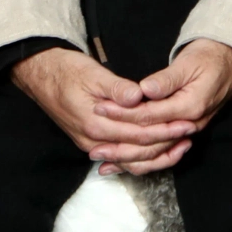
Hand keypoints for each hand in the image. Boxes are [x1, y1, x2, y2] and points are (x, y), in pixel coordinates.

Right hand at [12, 46, 197, 175]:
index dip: (164, 129)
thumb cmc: (66, 71)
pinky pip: (121, 157)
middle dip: (166, 144)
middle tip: (190, 133)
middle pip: (137, 151)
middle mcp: (93, 140)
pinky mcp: (93, 142)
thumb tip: (138, 96)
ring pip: (130, 160)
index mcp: (94, 124)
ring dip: (157, 155)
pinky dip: (141, 157)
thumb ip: (117, 88)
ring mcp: (91, 144)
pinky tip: (159, 153)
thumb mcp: (92, 74)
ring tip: (181, 145)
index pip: (137, 134)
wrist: (41, 76)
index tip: (185, 122)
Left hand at [96, 40, 231, 154]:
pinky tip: (125, 163)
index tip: (100, 109)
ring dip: (129, 158)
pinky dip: (143, 159)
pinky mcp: (185, 130)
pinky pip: (163, 150)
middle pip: (151, 140)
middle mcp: (191, 123)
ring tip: (103, 163)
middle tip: (94, 146)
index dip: (123, 114)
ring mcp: (189, 129)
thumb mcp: (189, 62)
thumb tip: (144, 90)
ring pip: (156, 152)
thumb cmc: (211, 57)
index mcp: (190, 106)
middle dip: (120, 144)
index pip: (149, 116)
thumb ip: (166, 79)